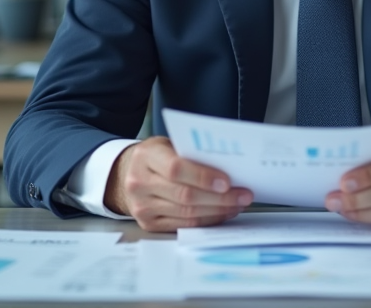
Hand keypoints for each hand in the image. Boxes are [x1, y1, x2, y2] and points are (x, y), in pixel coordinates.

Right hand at [103, 136, 253, 231]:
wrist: (127, 174)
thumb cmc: (156, 156)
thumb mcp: (167, 144)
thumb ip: (191, 153)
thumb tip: (228, 166)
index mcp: (145, 157)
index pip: (176, 169)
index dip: (203, 176)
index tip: (227, 181)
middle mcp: (139, 183)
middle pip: (185, 195)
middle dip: (219, 197)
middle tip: (243, 195)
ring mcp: (142, 207)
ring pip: (186, 213)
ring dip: (217, 210)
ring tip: (237, 204)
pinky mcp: (149, 224)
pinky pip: (183, 225)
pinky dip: (207, 220)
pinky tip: (222, 213)